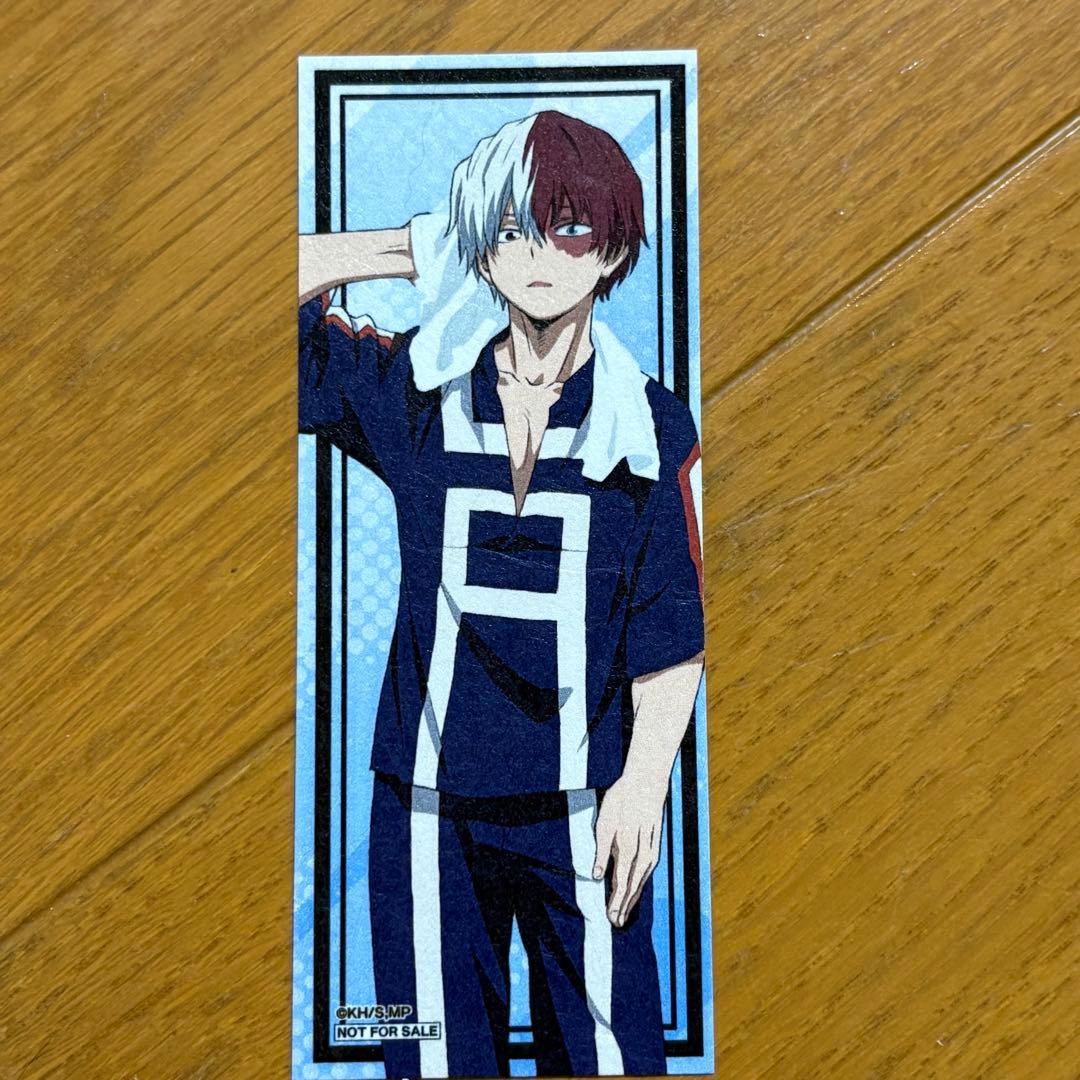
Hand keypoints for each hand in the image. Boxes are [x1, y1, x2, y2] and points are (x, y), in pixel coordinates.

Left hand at [592, 772, 667, 926]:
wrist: (646, 781)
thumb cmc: (621, 800)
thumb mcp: (605, 821)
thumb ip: (601, 851)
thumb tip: (595, 876)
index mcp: (627, 846)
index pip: (621, 881)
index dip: (615, 901)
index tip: (609, 917)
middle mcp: (642, 852)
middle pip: (633, 885)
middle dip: (624, 906)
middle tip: (615, 923)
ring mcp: (652, 849)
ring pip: (642, 880)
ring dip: (633, 898)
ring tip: (624, 913)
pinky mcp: (656, 845)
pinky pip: (648, 871)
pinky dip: (641, 884)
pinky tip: (636, 890)